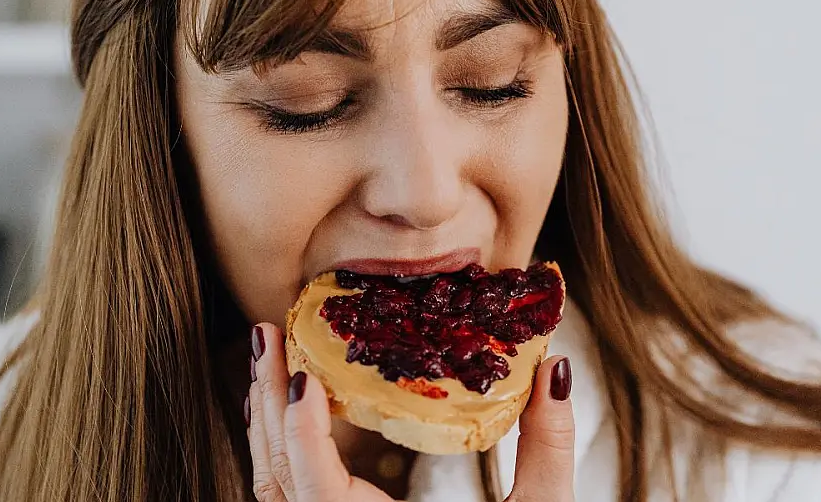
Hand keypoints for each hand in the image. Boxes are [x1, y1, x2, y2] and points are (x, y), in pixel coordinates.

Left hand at [246, 322, 575, 501]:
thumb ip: (547, 447)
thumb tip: (554, 369)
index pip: (319, 490)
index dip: (303, 432)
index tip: (302, 377)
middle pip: (278, 477)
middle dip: (268, 400)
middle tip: (268, 334)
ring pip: (273, 485)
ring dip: (266, 417)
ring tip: (270, 354)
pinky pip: (286, 495)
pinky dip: (279, 446)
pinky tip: (286, 406)